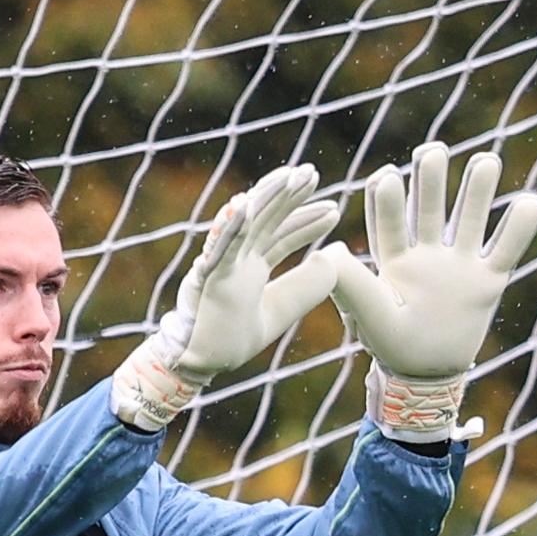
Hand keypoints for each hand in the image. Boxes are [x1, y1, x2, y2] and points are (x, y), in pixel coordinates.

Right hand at [107, 165, 344, 431]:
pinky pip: (220, 247)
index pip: (282, 235)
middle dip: (289, 195)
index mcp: (252, 265)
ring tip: (291, 175)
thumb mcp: (281, 311)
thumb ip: (304, 289)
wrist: (202, 363)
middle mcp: (237, 258)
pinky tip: (246, 204)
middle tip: (313, 172)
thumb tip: (331, 260)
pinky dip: (232, 226)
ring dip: (266, 196)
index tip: (334, 208)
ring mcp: (222, 263)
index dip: (307, 220)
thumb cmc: (232, 338)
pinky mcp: (208, 276)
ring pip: (245, 222)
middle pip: (267, 218)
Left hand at [320, 139, 536, 442]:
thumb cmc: (392, 346)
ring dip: (478, 191)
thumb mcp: (370, 317)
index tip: (387, 175)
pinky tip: (532, 200)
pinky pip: (506, 251)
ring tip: (486, 160)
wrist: (427, 375)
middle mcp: (427, 254)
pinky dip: (519, 229)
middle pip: (431, 210)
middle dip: (432, 181)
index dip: (388, 200)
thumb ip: (353, 285)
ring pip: (470, 219)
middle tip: (432, 151)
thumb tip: (330, 250)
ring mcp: (459, 265)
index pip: (389, 222)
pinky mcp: (488, 282)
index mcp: (393, 260)